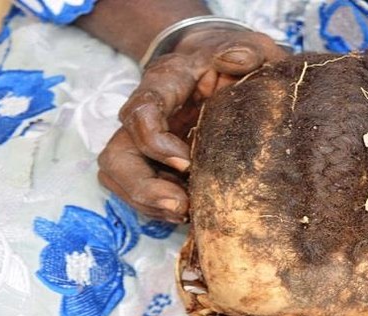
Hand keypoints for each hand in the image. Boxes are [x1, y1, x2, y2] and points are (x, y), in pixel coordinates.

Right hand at [98, 28, 287, 221]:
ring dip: (149, 204)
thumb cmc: (235, 58)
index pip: (141, 111)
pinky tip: (192, 214)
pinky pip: (141, 192)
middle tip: (182, 208)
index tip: (188, 163)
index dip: (155, 142)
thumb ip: (246, 51)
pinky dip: (160, 209)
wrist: (223, 65)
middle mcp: (146, 114)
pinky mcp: (155, 163)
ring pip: (121, 178)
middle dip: (142, 188)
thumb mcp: (250, 47)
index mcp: (166, 82)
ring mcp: (146, 142)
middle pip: (118, 156)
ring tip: (188, 215)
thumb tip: (236, 61)